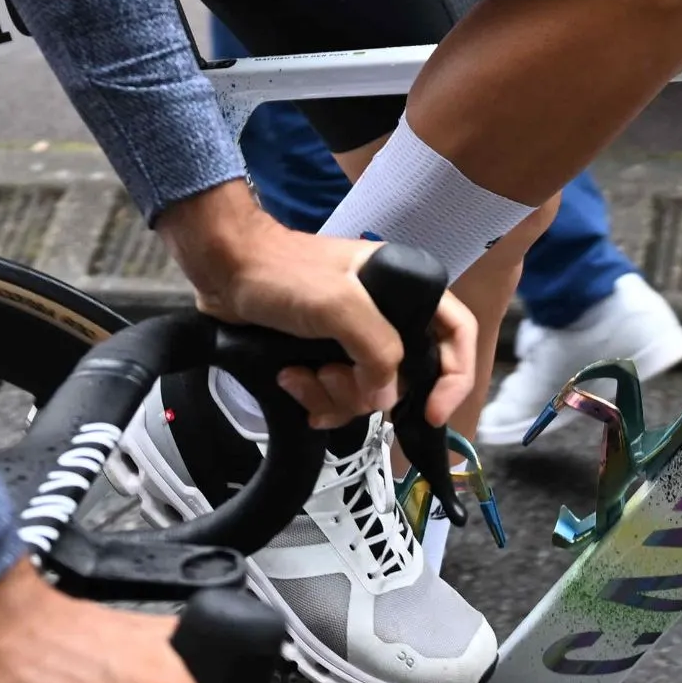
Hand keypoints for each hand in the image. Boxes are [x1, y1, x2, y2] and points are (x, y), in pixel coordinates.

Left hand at [152, 183, 481, 428]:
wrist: (225, 271)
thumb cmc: (281, 272)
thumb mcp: (338, 304)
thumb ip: (376, 347)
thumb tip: (386, 395)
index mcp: (404, 287)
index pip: (456, 334)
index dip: (455, 376)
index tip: (432, 412)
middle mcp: (387, 314)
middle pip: (408, 377)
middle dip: (368, 390)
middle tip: (333, 378)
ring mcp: (355, 338)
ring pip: (370, 393)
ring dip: (334, 395)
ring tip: (302, 373)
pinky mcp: (327, 356)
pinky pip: (338, 397)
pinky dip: (316, 398)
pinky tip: (291, 379)